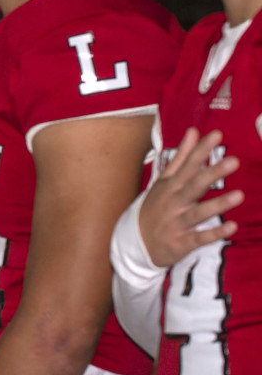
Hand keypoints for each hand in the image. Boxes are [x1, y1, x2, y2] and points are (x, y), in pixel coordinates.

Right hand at [138, 128, 242, 267]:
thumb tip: (193, 132)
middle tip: (233, 161)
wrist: (134, 243)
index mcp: (170, 186)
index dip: (201, 150)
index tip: (216, 135)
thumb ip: (181, 157)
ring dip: (218, 204)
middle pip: (194, 186)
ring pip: (198, 212)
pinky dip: (214, 233)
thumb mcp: (163, 181)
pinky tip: (231, 227)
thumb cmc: (155, 207)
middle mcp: (174, 202)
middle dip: (212, 174)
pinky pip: (199, 238)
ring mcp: (177, 222)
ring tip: (239, 195)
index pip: (188, 164)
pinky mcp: (182, 242)